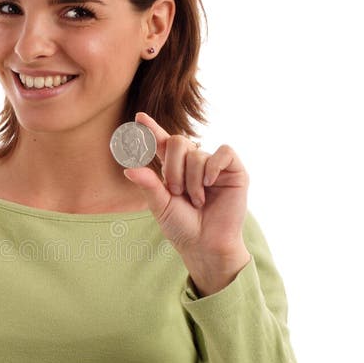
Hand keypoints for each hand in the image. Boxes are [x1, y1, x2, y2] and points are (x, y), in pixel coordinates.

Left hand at [123, 112, 250, 292]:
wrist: (205, 244)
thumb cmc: (182, 227)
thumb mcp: (161, 205)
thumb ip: (148, 185)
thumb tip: (129, 168)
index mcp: (174, 169)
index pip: (163, 143)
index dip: (152, 129)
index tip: (139, 118)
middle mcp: (194, 163)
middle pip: (179, 141)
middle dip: (173, 167)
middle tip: (176, 191)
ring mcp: (214, 166)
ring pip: (198, 153)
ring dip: (192, 180)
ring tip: (197, 200)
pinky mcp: (234, 171)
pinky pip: (223, 152)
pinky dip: (213, 166)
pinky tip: (210, 182)